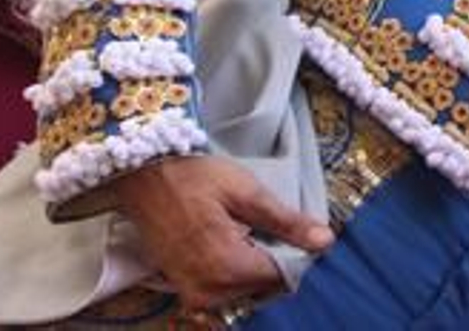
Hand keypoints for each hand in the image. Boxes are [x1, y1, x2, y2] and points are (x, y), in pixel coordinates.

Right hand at [112, 155, 333, 311]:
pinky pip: (222, 289)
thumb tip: (325, 242)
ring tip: (243, 228)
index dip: (296, 253)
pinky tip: (230, 239)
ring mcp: (192, 292)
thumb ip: (286, 222)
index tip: (292, 228)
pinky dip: (233, 269)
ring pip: (244, 289)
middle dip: (273, 259)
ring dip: (253, 265)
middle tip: (263, 224)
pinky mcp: (182, 287)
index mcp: (228, 268)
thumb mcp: (248, 192)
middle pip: (264, 286)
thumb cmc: (195, 177)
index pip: (283, 277)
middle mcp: (209, 291)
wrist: (143, 175)